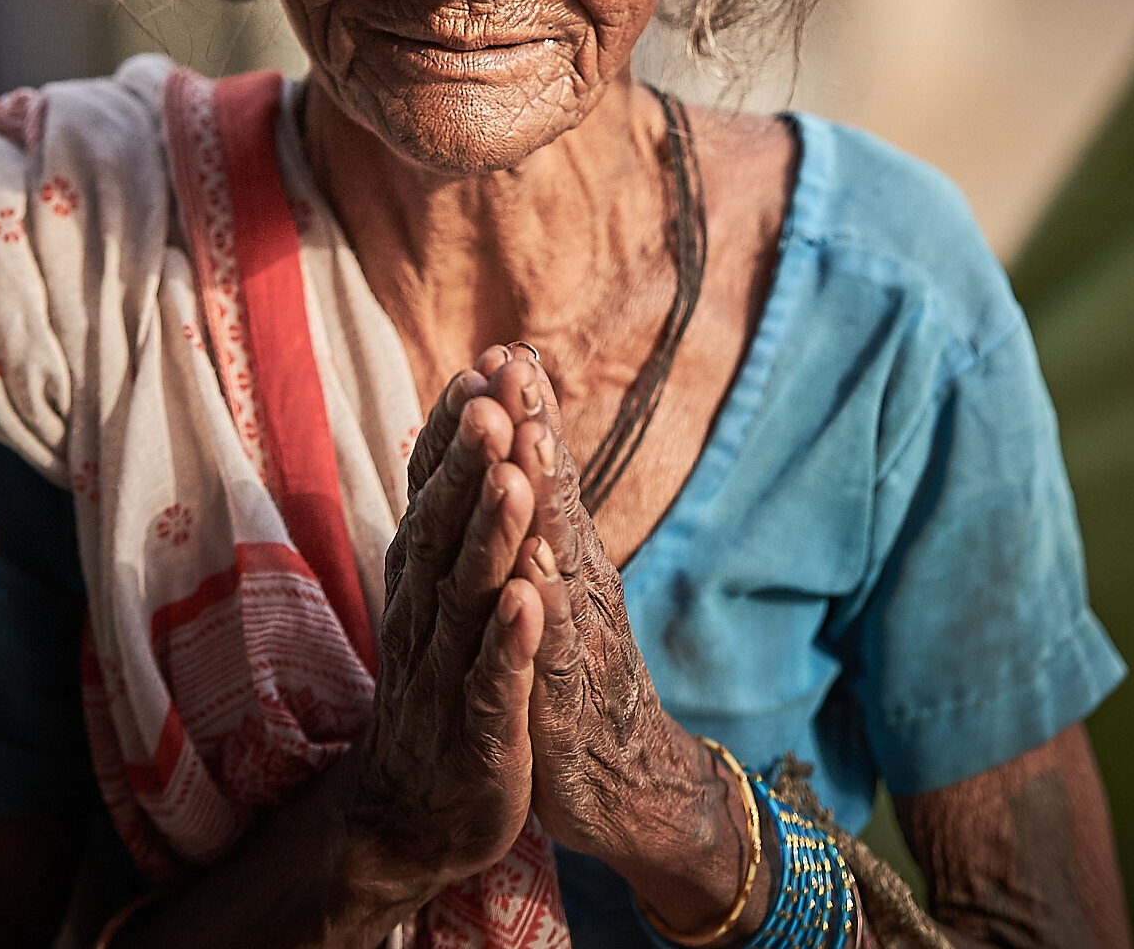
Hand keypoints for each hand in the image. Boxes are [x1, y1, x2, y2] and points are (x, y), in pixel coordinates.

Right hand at [345, 376, 545, 905]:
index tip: (484, 364)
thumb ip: (457, 509)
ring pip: (469, 593)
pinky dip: (510, 639)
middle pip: (446, 524)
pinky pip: (495, 680)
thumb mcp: (450, 587)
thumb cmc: (444, 678)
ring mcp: (448, 671)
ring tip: (511, 478)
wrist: (421, 809)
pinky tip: (529, 600)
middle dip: (470, 461)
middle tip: (490, 398)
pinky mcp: (480, 732)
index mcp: (424, 571)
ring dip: (489, 534)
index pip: (436, 487)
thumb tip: (474, 417)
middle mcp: (426, 609)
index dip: (456, 429)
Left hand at [409, 348, 763, 942]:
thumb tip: (528, 426)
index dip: (526, 413)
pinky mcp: (568, 709)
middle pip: (555, 500)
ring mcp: (577, 643)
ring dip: (543, 506)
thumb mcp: (562, 581)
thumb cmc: (578, 667)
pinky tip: (532, 584)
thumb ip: (549, 508)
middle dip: (535, 434)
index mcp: (565, 554)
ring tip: (527, 451)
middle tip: (517, 370)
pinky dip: (542, 619)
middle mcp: (577, 584)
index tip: (505, 347)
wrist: (628, 785)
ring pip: (558, 565)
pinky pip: (554, 658)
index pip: (543, 474)